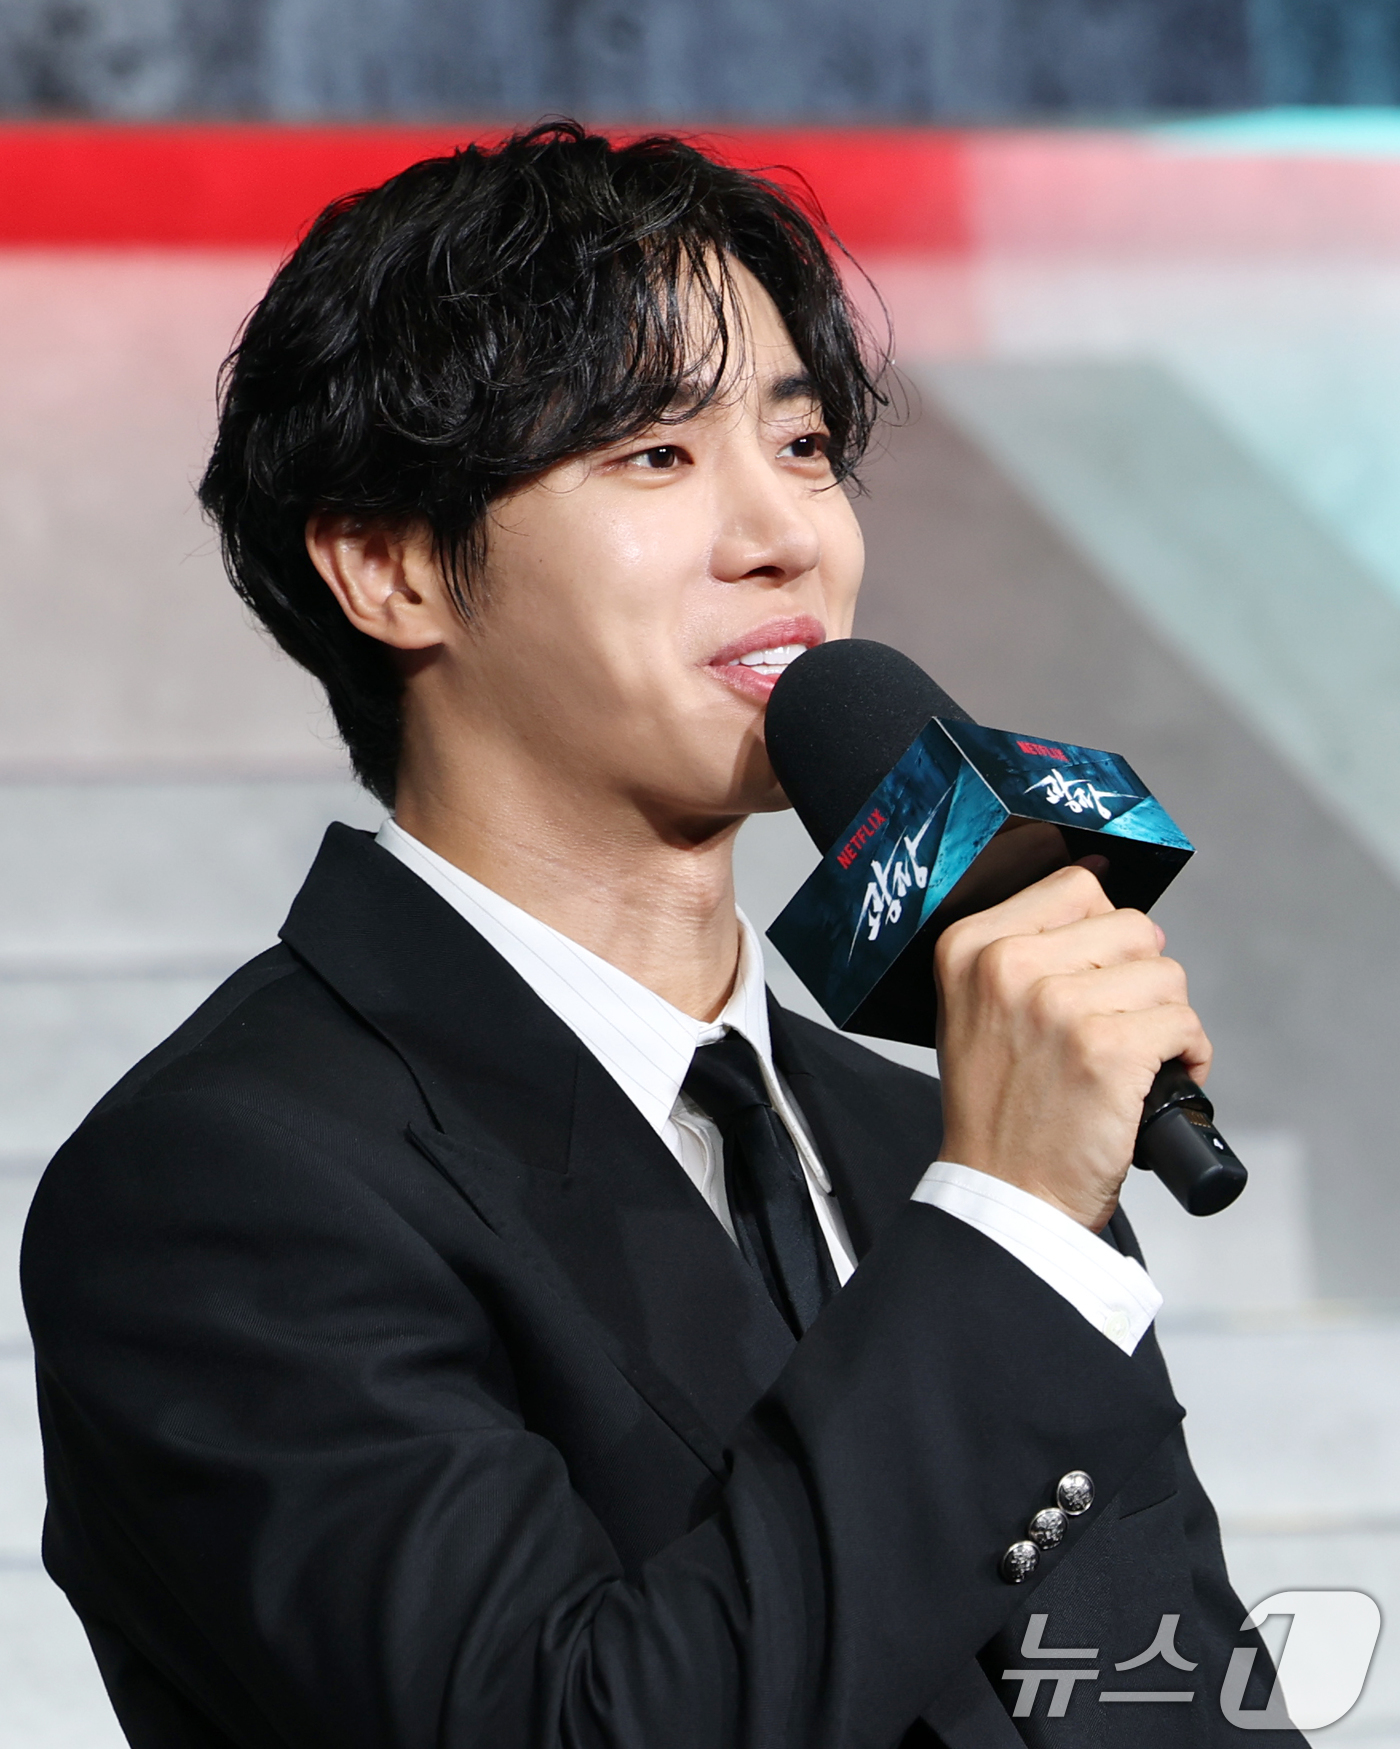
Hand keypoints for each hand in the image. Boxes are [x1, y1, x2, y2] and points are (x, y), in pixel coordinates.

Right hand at [933, 864, 1211, 1230]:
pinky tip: (1152, 1083)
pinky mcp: (1107, 1050)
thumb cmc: (998, 1106)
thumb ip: (1020, 945)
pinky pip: (1185, 1025)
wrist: (1003, 1192)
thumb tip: (1096, 879)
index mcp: (970, 946)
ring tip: (1130, 1060)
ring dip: (1164, 1021)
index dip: (1104, 936)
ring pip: (1166, 975)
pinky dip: (1188, 1058)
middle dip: (1139, 980)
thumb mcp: (976, 1006)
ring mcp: (1058, 1005)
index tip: (1095, 978)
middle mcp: (1008, 966)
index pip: (1077, 887)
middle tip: (1112, 1028)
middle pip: (1132, 927)